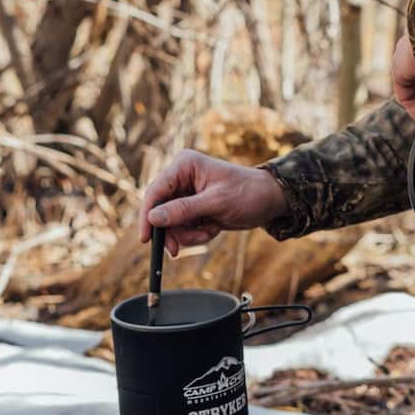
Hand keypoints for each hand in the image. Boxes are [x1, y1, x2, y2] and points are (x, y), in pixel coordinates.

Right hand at [138, 150, 290, 254]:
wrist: (269, 202)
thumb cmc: (247, 193)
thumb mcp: (215, 203)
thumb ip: (183, 210)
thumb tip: (153, 218)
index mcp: (184, 165)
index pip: (155, 191)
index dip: (147, 216)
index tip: (145, 239)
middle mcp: (182, 177)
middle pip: (160, 210)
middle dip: (173, 230)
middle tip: (177, 250)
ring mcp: (186, 194)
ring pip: (171, 223)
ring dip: (187, 234)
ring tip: (209, 232)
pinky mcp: (193, 208)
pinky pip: (183, 227)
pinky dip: (195, 234)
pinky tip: (212, 229)